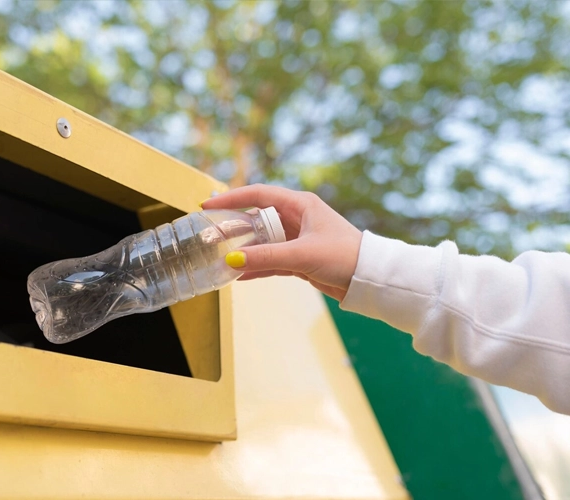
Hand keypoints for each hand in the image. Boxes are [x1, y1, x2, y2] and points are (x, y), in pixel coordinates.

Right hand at [201, 184, 362, 300]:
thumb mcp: (302, 254)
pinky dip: (257, 266)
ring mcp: (298, 239)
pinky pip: (271, 260)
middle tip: (210, 235)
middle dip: (234, 227)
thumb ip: (267, 257)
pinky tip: (240, 275)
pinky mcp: (300, 259)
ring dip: (244, 250)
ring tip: (220, 258)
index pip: (258, 195)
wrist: (370, 279)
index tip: (209, 204)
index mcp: (300, 205)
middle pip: (257, 218)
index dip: (232, 198)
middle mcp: (297, 218)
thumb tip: (233, 260)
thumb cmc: (344, 256)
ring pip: (263, 241)